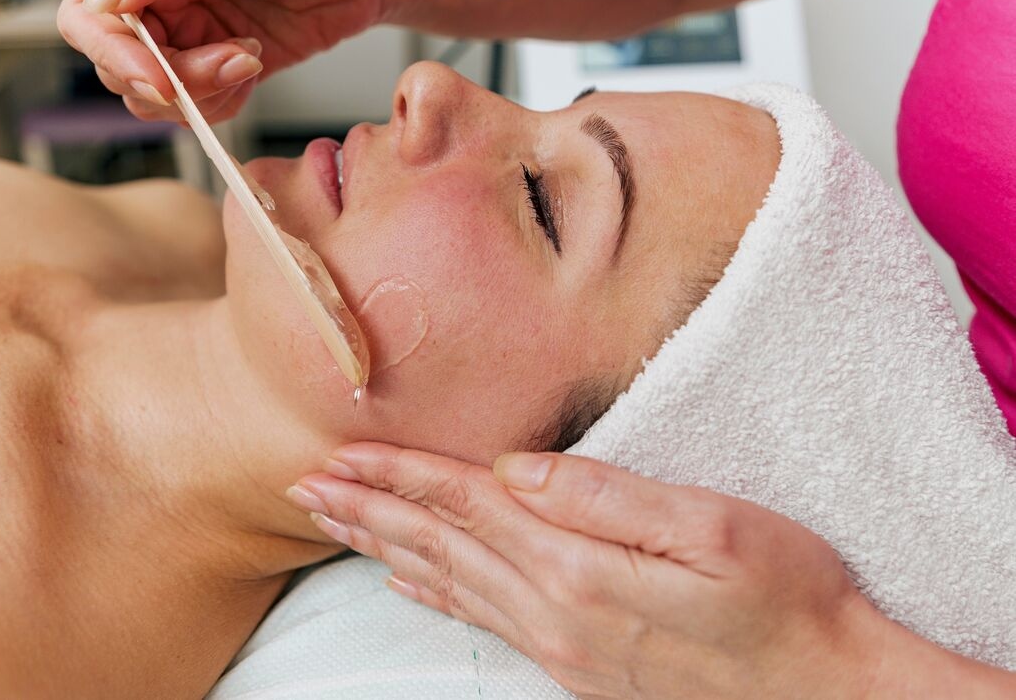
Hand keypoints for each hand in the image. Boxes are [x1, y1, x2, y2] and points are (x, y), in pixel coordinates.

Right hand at [57, 0, 399, 123]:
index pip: (89, 13)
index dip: (113, 52)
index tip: (158, 76)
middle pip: (117, 65)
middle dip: (169, 80)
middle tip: (229, 63)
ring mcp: (188, 33)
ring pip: (153, 96)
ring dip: (201, 91)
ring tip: (249, 56)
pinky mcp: (220, 66)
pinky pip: (196, 107)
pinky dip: (222, 103)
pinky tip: (254, 65)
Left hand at [286, 443, 889, 699]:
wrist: (827, 692)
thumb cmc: (786, 598)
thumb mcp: (711, 529)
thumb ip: (606, 496)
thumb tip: (517, 466)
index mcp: (578, 564)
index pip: (465, 502)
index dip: (398, 474)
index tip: (337, 454)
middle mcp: (553, 608)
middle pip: (438, 543)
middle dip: (367, 509)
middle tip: (302, 486)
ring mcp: (561, 642)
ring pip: (448, 581)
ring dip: (384, 546)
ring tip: (334, 522)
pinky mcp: (576, 662)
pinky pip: (482, 619)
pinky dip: (433, 594)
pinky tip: (406, 583)